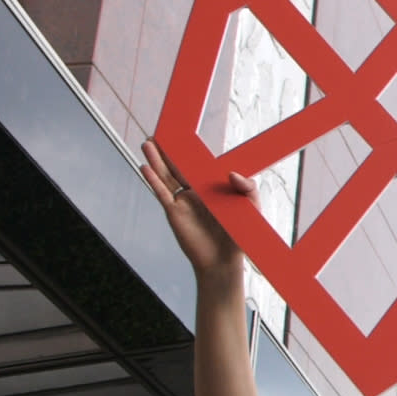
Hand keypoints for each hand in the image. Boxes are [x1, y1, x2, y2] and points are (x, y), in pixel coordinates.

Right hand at [141, 139, 252, 277]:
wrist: (223, 261)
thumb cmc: (238, 235)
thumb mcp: (250, 207)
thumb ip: (248, 187)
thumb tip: (232, 173)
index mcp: (209, 188)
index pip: (195, 165)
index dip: (185, 151)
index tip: (178, 135)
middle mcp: (193, 192)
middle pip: (175, 167)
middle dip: (166, 151)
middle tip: (157, 134)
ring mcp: (182, 202)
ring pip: (165, 177)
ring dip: (156, 161)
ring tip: (147, 144)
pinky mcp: (174, 213)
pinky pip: (162, 194)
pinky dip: (153, 181)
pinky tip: (145, 167)